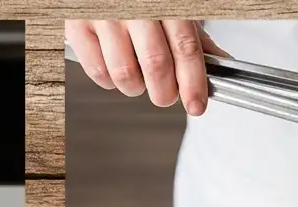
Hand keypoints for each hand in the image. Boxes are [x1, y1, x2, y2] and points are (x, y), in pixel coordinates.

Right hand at [65, 20, 226, 115]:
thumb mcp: (170, 6)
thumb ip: (192, 36)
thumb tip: (219, 63)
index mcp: (166, 2)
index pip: (185, 47)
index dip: (193, 82)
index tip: (196, 104)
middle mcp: (135, 8)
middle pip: (156, 65)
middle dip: (165, 93)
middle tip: (166, 95)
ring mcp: (104, 17)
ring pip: (125, 75)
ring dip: (136, 88)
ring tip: (138, 78)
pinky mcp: (78, 28)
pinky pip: (98, 72)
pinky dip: (109, 81)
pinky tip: (115, 68)